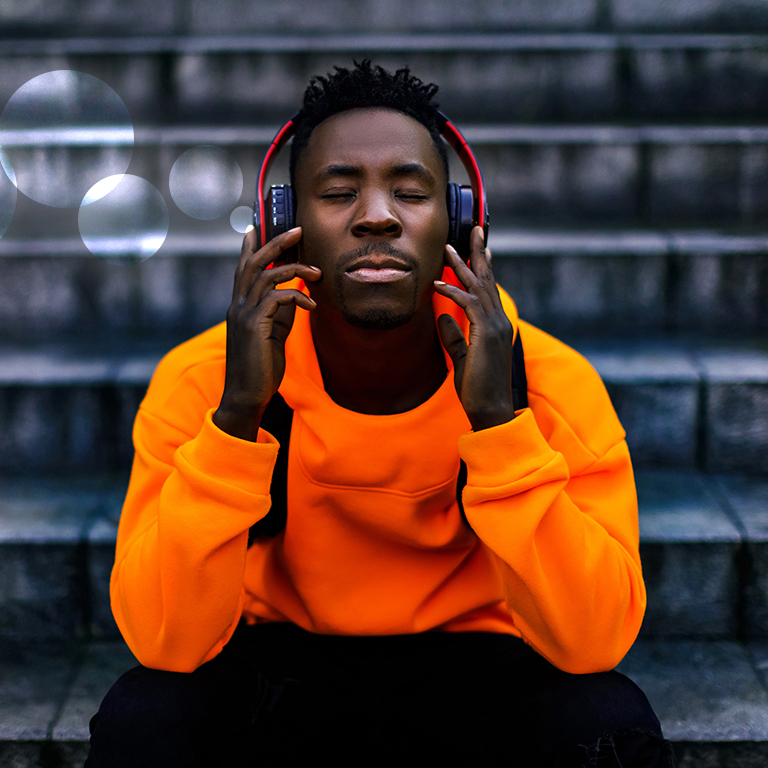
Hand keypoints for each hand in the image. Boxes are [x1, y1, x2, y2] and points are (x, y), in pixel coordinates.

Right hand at [213, 226, 320, 440]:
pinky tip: (311, 305)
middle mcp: (237, 305)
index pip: (243, 268)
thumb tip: (294, 294)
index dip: (252, 246)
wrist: (247, 395)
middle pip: (253, 262)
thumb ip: (278, 313)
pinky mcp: (254, 326)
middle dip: (276, 242)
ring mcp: (243, 314)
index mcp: (240, 305)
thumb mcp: (271, 333)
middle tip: (298, 230)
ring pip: (266, 276)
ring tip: (317, 271)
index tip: (260, 226)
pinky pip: (277, 298)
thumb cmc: (260, 366)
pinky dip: (297, 296)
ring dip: (295, 269)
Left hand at [433, 226, 515, 430]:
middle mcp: (498, 321)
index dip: (482, 267)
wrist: (489, 409)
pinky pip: (468, 304)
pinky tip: (438, 282)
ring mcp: (495, 326)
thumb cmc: (477, 387)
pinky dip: (453, 290)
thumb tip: (442, 318)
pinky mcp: (485, 334)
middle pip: (488, 279)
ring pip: (479, 286)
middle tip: (473, 229)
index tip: (478, 248)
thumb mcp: (462, 357)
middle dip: (478, 252)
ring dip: (462, 265)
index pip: (489, 290)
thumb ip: (454, 337)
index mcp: (495, 326)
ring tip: (448, 247)